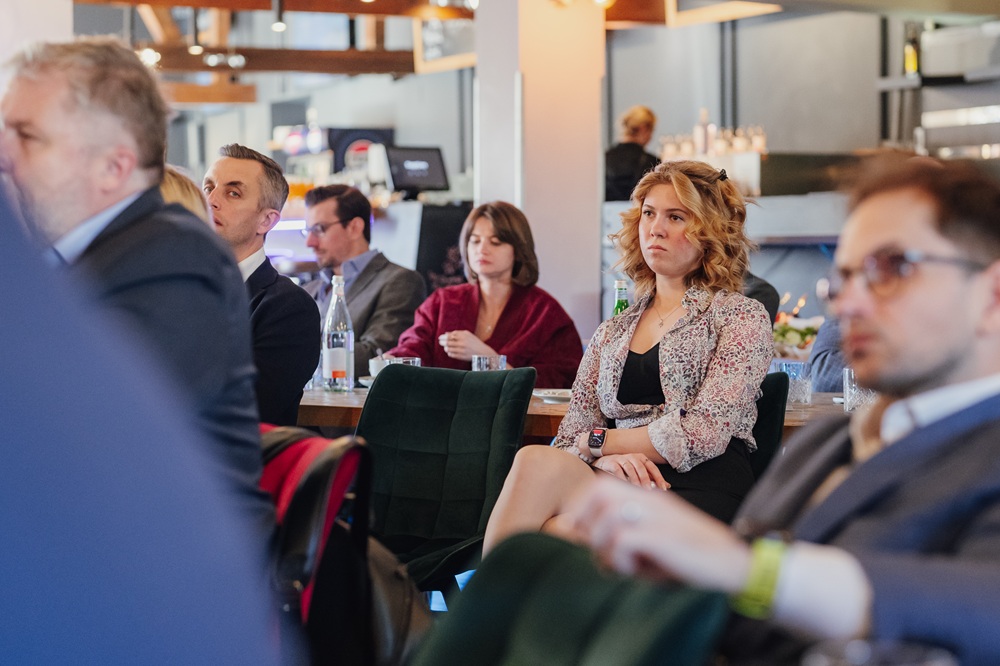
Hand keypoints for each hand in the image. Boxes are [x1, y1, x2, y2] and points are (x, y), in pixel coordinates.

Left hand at [438, 330, 493, 361]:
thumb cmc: (474, 342)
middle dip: (442, 342)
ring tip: (446, 347)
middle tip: (440, 342)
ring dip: (445, 348)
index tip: (440, 337)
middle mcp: (462, 342)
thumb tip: (445, 333)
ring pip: (448, 349)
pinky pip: (451, 355)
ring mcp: (462, 350)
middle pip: (447, 342)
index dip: (443, 337)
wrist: (482, 352)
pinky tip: (450, 352)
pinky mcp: (461, 357)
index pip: (450, 335)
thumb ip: (457, 333)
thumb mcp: (467, 334)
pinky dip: (449, 353)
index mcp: (464, 336)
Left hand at [562, 477, 749, 591]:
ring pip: (607, 519)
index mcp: (650, 499)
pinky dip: (621, 560)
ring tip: (621, 566)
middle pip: (600, 493)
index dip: (583, 507)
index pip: (602, 486)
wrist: (732, 564)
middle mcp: (651, 501)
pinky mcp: (661, 537)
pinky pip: (622, 541)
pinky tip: (636, 570)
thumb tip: (590, 547)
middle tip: (597, 549)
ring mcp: (656, 516)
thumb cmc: (692, 558)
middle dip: (588, 522)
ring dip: (605, 547)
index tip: (579, 531)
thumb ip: (625, 538)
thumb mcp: (656, 542)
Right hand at [592, 453, 669, 490]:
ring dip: (634, 480)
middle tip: (648, 490)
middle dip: (646, 479)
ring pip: (630, 468)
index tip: (663, 487)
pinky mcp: (612, 462)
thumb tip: (666, 485)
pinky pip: (618, 470)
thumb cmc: (623, 468)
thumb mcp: (638, 472)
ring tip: (637, 489)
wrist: (605, 463)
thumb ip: (651, 478)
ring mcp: (622, 459)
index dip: (658, 477)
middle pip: (641, 467)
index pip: (652, 467)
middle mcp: (632, 457)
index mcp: (641, 458)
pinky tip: (624, 485)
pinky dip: (622, 478)